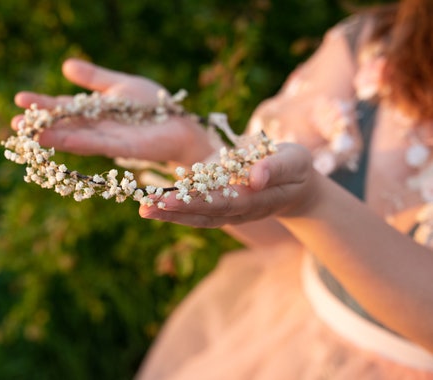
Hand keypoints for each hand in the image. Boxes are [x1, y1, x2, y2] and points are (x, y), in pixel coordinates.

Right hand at [11, 58, 214, 165]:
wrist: (179, 123)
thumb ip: (94, 79)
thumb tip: (66, 66)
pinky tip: (63, 140)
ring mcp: (110, 139)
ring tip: (30, 134)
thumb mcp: (120, 86)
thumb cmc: (152, 105)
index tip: (19, 99)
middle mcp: (97, 127)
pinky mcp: (125, 148)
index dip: (43, 104)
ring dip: (54, 136)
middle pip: (65, 125)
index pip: (64, 108)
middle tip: (13, 124)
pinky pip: (100, 144)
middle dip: (40, 125)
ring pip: (77, 137)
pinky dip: (81, 143)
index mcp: (95, 111)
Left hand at [139, 143, 318, 227]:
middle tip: (144, 207)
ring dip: (170, 214)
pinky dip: (176, 209)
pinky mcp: (223, 206)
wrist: (297, 186)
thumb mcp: (294, 161)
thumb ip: (275, 168)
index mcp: (255, 199)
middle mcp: (239, 210)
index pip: (221, 202)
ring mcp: (230, 211)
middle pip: (203, 213)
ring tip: (143, 208)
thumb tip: (254, 177)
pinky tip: (155, 203)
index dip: (193, 202)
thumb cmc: (296, 168)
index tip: (167, 199)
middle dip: (173, 211)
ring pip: (197, 216)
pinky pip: (198, 211)